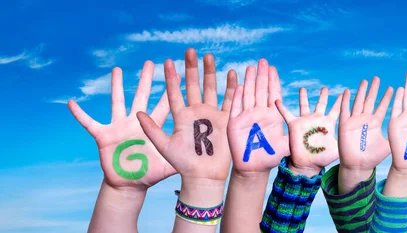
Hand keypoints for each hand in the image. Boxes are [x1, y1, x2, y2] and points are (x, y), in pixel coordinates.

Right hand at [68, 62, 174, 189]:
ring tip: (117, 69)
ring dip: (117, 86)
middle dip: (146, 80)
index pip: (163, 105)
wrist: (130, 185)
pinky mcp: (103, 136)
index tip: (177, 74)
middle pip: (142, 96)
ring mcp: (119, 127)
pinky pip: (89, 123)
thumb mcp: (168, 164)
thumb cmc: (150, 174)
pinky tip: (71, 103)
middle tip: (151, 62)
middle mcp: (135, 122)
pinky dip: (79, 114)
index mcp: (152, 127)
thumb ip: (182, 156)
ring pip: (117, 102)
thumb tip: (203, 154)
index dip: (169, 90)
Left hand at [137, 50, 236, 210]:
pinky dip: (232, 88)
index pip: (174, 92)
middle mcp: (196, 112)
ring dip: (210, 73)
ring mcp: (211, 115)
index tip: (166, 61)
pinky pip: (229, 101)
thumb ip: (152, 130)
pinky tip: (232, 73)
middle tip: (189, 50)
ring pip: (211, 89)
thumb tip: (137, 113)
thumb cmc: (183, 164)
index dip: (170, 78)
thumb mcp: (164, 146)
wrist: (204, 177)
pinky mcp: (225, 121)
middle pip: (193, 85)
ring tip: (209, 56)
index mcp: (181, 116)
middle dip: (192, 68)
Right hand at [227, 59, 288, 173]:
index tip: (273, 68)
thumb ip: (294, 135)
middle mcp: (259, 113)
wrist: (254, 168)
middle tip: (263, 61)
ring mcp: (246, 117)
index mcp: (272, 115)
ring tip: (250, 68)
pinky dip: (238, 97)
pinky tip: (239, 86)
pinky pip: (236, 107)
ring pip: (248, 95)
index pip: (273, 94)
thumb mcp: (286, 145)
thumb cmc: (271, 156)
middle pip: (260, 90)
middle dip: (262, 76)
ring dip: (249, 81)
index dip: (273, 81)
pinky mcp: (235, 123)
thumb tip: (309, 131)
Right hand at [275, 87, 342, 176]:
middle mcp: (317, 120)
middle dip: (322, 95)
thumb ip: (343, 140)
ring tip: (302, 88)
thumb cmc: (322, 158)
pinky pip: (286, 114)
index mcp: (328, 123)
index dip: (339, 102)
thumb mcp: (336, 149)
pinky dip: (281, 107)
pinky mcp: (294, 125)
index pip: (335, 110)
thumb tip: (352, 137)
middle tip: (324, 88)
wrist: (307, 164)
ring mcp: (305, 121)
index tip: (344, 93)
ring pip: (304, 105)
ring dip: (303, 97)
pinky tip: (277, 100)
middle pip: (320, 104)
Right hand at [337, 77, 392, 192]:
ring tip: (364, 81)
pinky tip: (347, 92)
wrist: (358, 166)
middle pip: (370, 101)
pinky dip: (345, 102)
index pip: (382, 106)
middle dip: (374, 90)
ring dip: (361, 92)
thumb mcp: (388, 145)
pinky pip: (345, 111)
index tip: (392, 87)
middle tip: (377, 78)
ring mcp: (355, 121)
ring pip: (358, 102)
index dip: (386, 97)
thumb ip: (396, 136)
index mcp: (376, 123)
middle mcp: (365, 119)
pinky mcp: (345, 125)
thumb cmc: (373, 157)